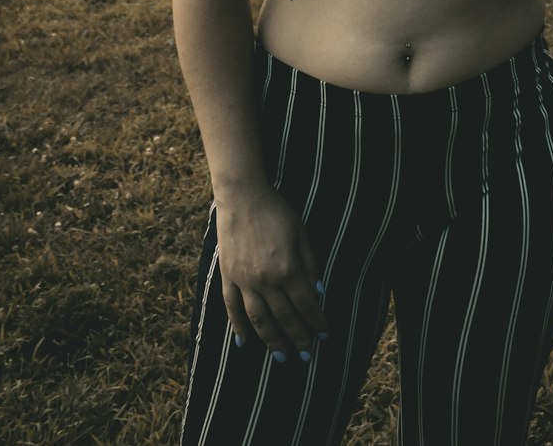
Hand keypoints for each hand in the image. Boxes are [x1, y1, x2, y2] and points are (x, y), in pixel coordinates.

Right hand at [216, 185, 327, 360]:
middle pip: (285, 317)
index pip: (306, 304)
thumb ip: (310, 263)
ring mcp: (244, 280)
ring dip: (271, 341)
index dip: (317, 322)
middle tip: (306, 355)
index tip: (324, 336)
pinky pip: (232, 308)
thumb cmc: (276, 211)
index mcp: (287, 267)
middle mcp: (266, 279)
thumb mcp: (301, 233)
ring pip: (259, 320)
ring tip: (281, 357)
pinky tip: (244, 343)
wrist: (242, 196)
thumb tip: (319, 292)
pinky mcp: (228, 276)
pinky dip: (238, 327)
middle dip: (298, 338)